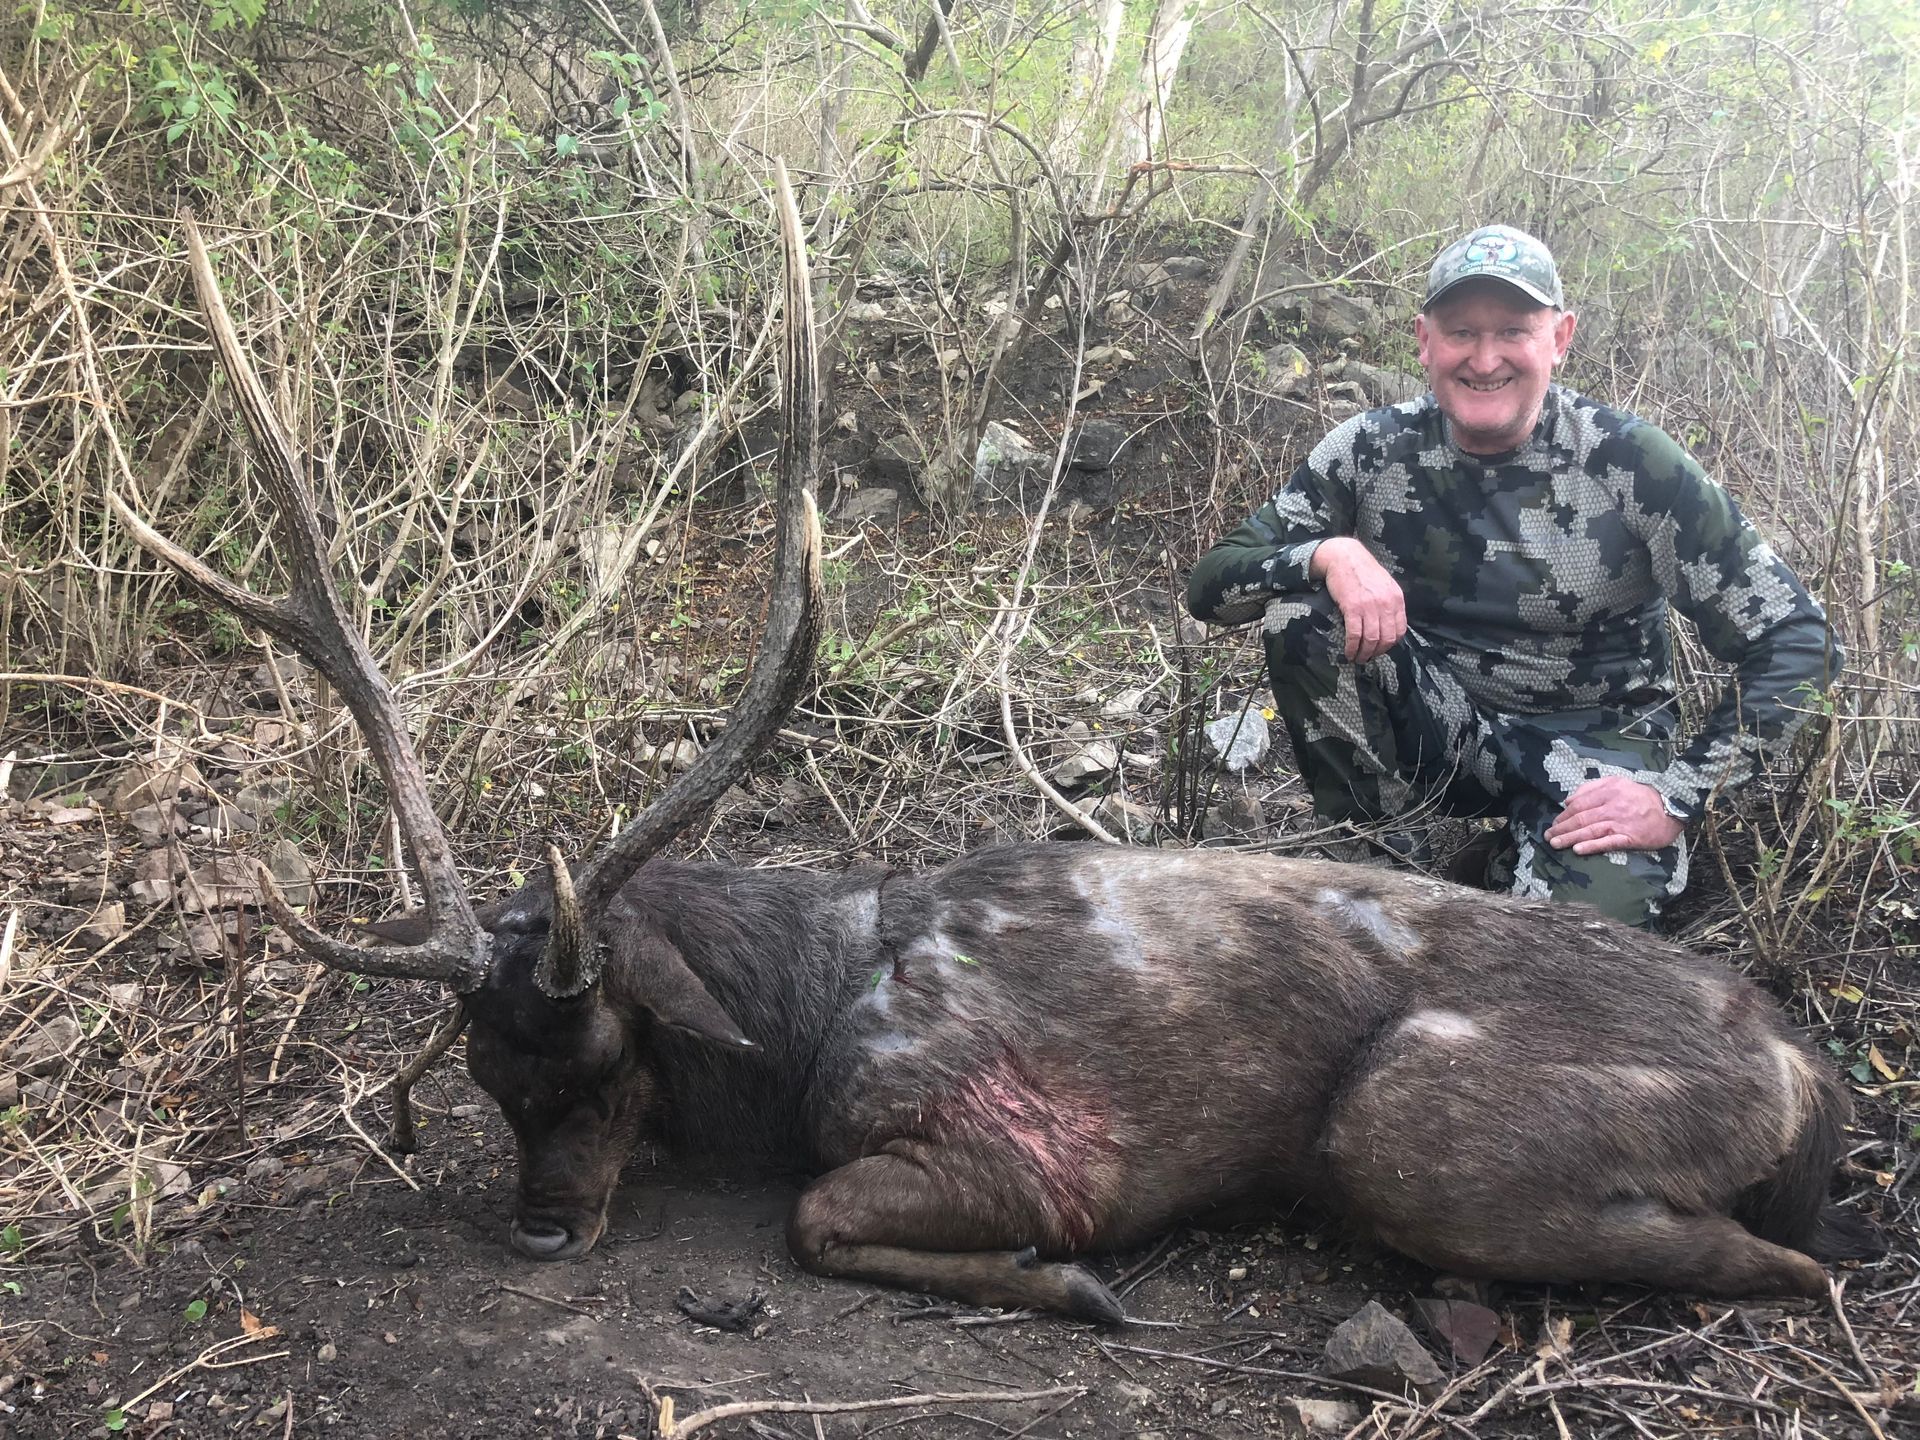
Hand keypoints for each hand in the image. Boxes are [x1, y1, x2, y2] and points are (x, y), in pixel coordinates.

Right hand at [1314, 538, 1406, 662]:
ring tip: (1357, 658)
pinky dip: (1352, 647)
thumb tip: (1387, 623)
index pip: (1400, 630)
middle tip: (1367, 658)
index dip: (1390, 644)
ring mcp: (1370, 606)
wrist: (1344, 557)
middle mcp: (1386, 604)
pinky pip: (1355, 634)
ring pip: (1371, 640)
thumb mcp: (1384, 584)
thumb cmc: (1362, 570)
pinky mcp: (1352, 608)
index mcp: (1396, 598)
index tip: (1380, 649)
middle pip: (1386, 638)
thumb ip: (1389, 602)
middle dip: (1377, 653)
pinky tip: (1348, 652)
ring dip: (1364, 654)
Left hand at [1546, 776, 1685, 854]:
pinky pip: (1608, 842)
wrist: (1672, 807)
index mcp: (1608, 792)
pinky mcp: (1630, 837)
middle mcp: (1612, 807)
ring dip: (1570, 838)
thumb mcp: (1617, 782)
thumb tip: (1569, 799)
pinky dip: (1592, 846)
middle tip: (1548, 836)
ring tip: (1556, 844)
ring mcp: (1621, 823)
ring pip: (1590, 831)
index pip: (1579, 804)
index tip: (1555, 823)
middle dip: (1562, 828)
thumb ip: (1592, 787)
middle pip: (1581, 818)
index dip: (1564, 815)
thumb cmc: (1642, 796)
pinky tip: (1579, 850)